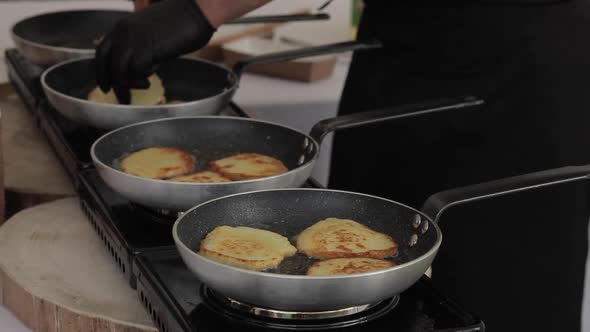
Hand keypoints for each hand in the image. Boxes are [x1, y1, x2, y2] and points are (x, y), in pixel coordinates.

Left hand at [95, 0, 214, 91]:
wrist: (195, 11)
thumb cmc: (181, 21)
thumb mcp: (152, 33)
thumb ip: (141, 46)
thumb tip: (137, 67)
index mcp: (123, 27)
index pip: (102, 52)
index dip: (102, 71)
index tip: (107, 85)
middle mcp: (123, 32)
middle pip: (106, 64)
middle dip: (111, 83)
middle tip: (122, 98)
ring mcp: (134, 39)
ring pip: (118, 70)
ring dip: (128, 84)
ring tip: (142, 86)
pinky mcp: (147, 47)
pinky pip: (136, 71)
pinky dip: (143, 78)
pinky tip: (152, 76)